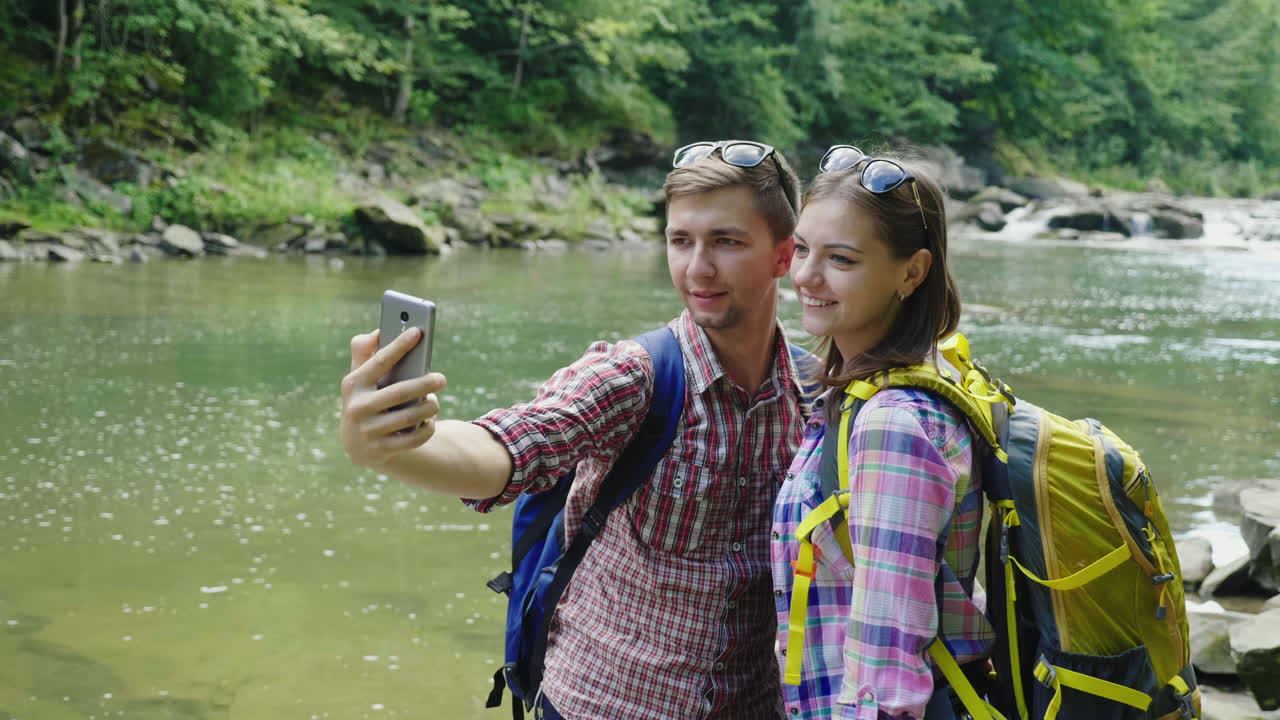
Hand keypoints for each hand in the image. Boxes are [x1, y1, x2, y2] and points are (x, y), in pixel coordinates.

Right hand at [340, 328, 447, 468]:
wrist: (356, 444)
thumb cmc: (365, 398)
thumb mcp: (358, 378)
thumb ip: (363, 351)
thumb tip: (378, 331)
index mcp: (353, 384)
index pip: (380, 361)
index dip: (399, 345)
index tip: (418, 332)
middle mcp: (358, 407)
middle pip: (400, 392)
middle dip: (425, 383)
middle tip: (442, 378)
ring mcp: (368, 431)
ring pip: (410, 417)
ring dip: (429, 407)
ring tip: (434, 400)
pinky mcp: (381, 451)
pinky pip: (414, 439)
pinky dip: (427, 428)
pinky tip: (429, 420)